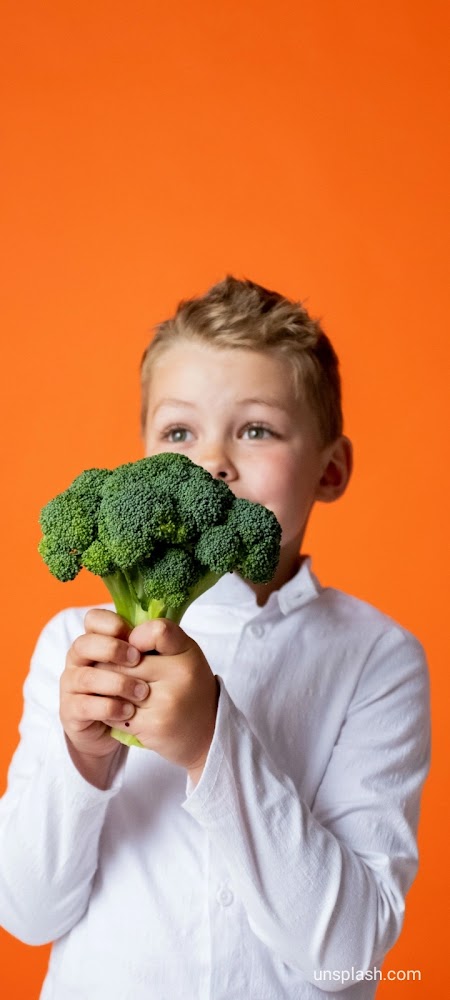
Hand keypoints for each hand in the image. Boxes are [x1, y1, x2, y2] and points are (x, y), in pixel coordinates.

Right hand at [60, 609, 149, 781]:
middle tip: (138, 660)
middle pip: (84, 644)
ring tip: (143, 692)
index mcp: (96, 639)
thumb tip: (158, 629)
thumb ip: (150, 643)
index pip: (93, 619)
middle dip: (112, 650)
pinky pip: (85, 706)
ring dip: (117, 683)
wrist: (119, 727)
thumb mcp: (145, 663)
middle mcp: (79, 659)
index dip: (111, 623)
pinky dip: (109, 707)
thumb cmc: (132, 687)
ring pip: (86, 677)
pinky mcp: (71, 710)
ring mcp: (72, 685)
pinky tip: (129, 711)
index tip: (135, 636)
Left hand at [114, 618, 218, 778]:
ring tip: (116, 692)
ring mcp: (167, 701)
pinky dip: (113, 711)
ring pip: (115, 686)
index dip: (137, 636)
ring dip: (109, 690)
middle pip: (124, 661)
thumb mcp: (185, 656)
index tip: (135, 648)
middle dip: (112, 666)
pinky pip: (115, 711)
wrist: (207, 733)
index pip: (157, 631)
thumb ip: (158, 641)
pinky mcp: (153, 725)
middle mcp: (180, 674)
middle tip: (114, 672)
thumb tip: (116, 633)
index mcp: (188, 652)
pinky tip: (122, 711)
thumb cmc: (189, 688)